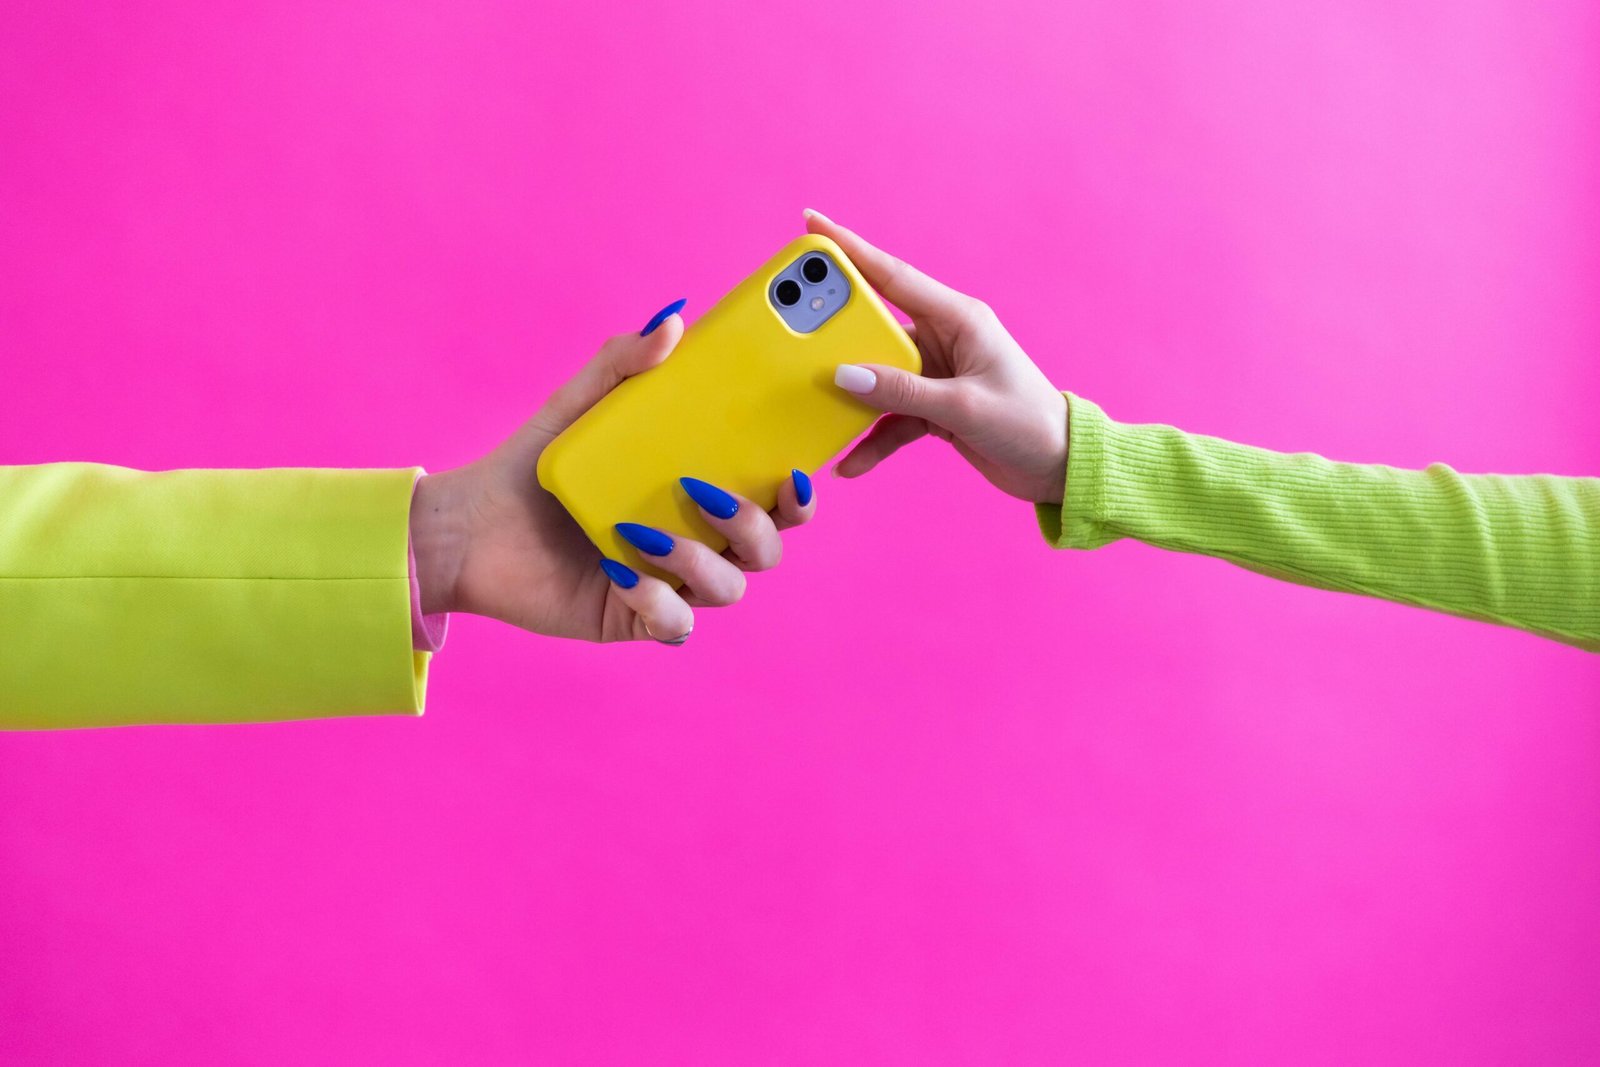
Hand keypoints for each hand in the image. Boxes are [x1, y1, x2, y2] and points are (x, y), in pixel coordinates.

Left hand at [408, 303, 816, 643]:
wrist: (470, 527)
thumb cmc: (533, 465)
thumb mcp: (577, 405)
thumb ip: (622, 361)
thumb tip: (673, 320)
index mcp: (700, 491)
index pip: (773, 497)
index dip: (798, 494)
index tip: (795, 471)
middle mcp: (696, 539)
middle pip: (766, 548)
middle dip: (755, 525)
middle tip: (706, 493)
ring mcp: (669, 582)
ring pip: (729, 588)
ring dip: (702, 561)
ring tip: (647, 535)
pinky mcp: (633, 618)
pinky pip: (674, 623)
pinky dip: (657, 601)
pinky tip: (621, 571)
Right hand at [805, 209, 1068, 503]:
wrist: (1059, 468)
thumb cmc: (1029, 425)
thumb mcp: (963, 408)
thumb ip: (903, 392)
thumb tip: (845, 377)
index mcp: (959, 319)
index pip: (894, 276)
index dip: (851, 249)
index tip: (812, 224)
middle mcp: (944, 338)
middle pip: (875, 325)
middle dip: (834, 329)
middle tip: (791, 324)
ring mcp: (936, 373)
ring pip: (877, 374)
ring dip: (850, 395)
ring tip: (813, 405)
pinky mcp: (933, 407)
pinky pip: (890, 416)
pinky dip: (871, 438)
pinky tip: (851, 462)